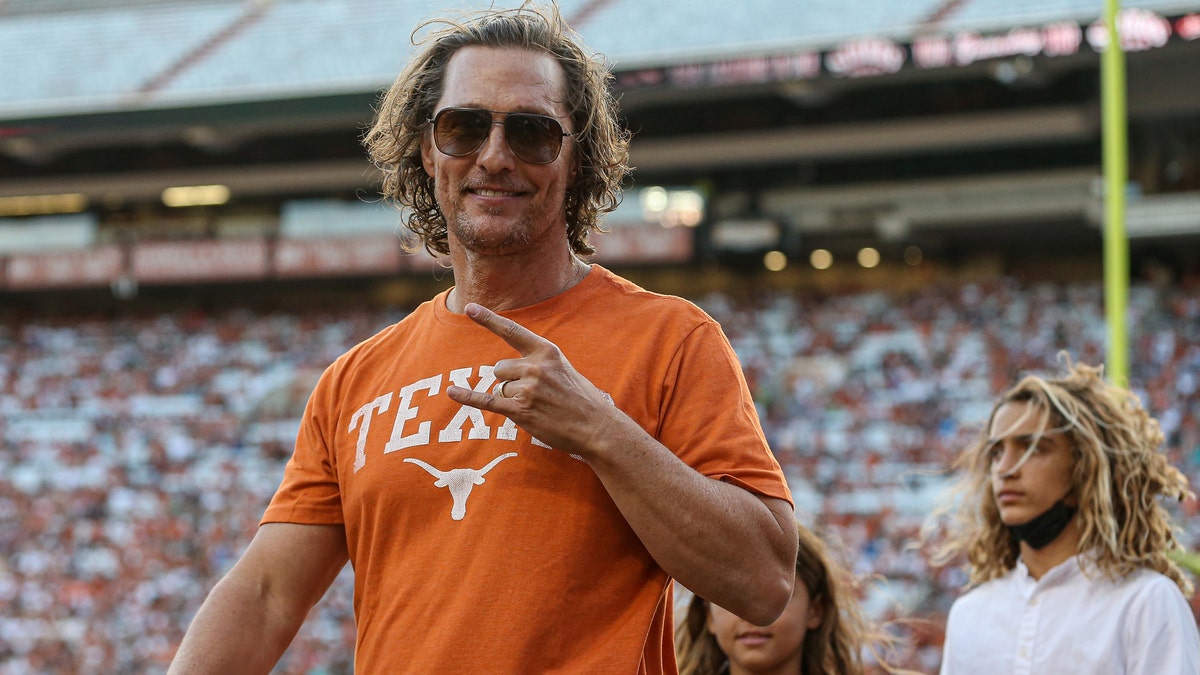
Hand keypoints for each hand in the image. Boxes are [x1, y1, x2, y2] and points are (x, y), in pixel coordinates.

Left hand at [445, 303, 619, 455]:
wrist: (596, 427)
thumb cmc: (581, 399)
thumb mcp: (563, 368)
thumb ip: (537, 362)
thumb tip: (504, 370)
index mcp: (546, 351)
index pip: (512, 331)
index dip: (489, 319)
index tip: (470, 307)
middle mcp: (535, 367)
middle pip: (499, 368)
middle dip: (509, 382)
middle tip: (535, 396)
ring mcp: (528, 388)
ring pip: (499, 388)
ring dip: (511, 399)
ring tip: (537, 407)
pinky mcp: (521, 410)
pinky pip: (487, 401)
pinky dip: (468, 397)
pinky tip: (452, 391)